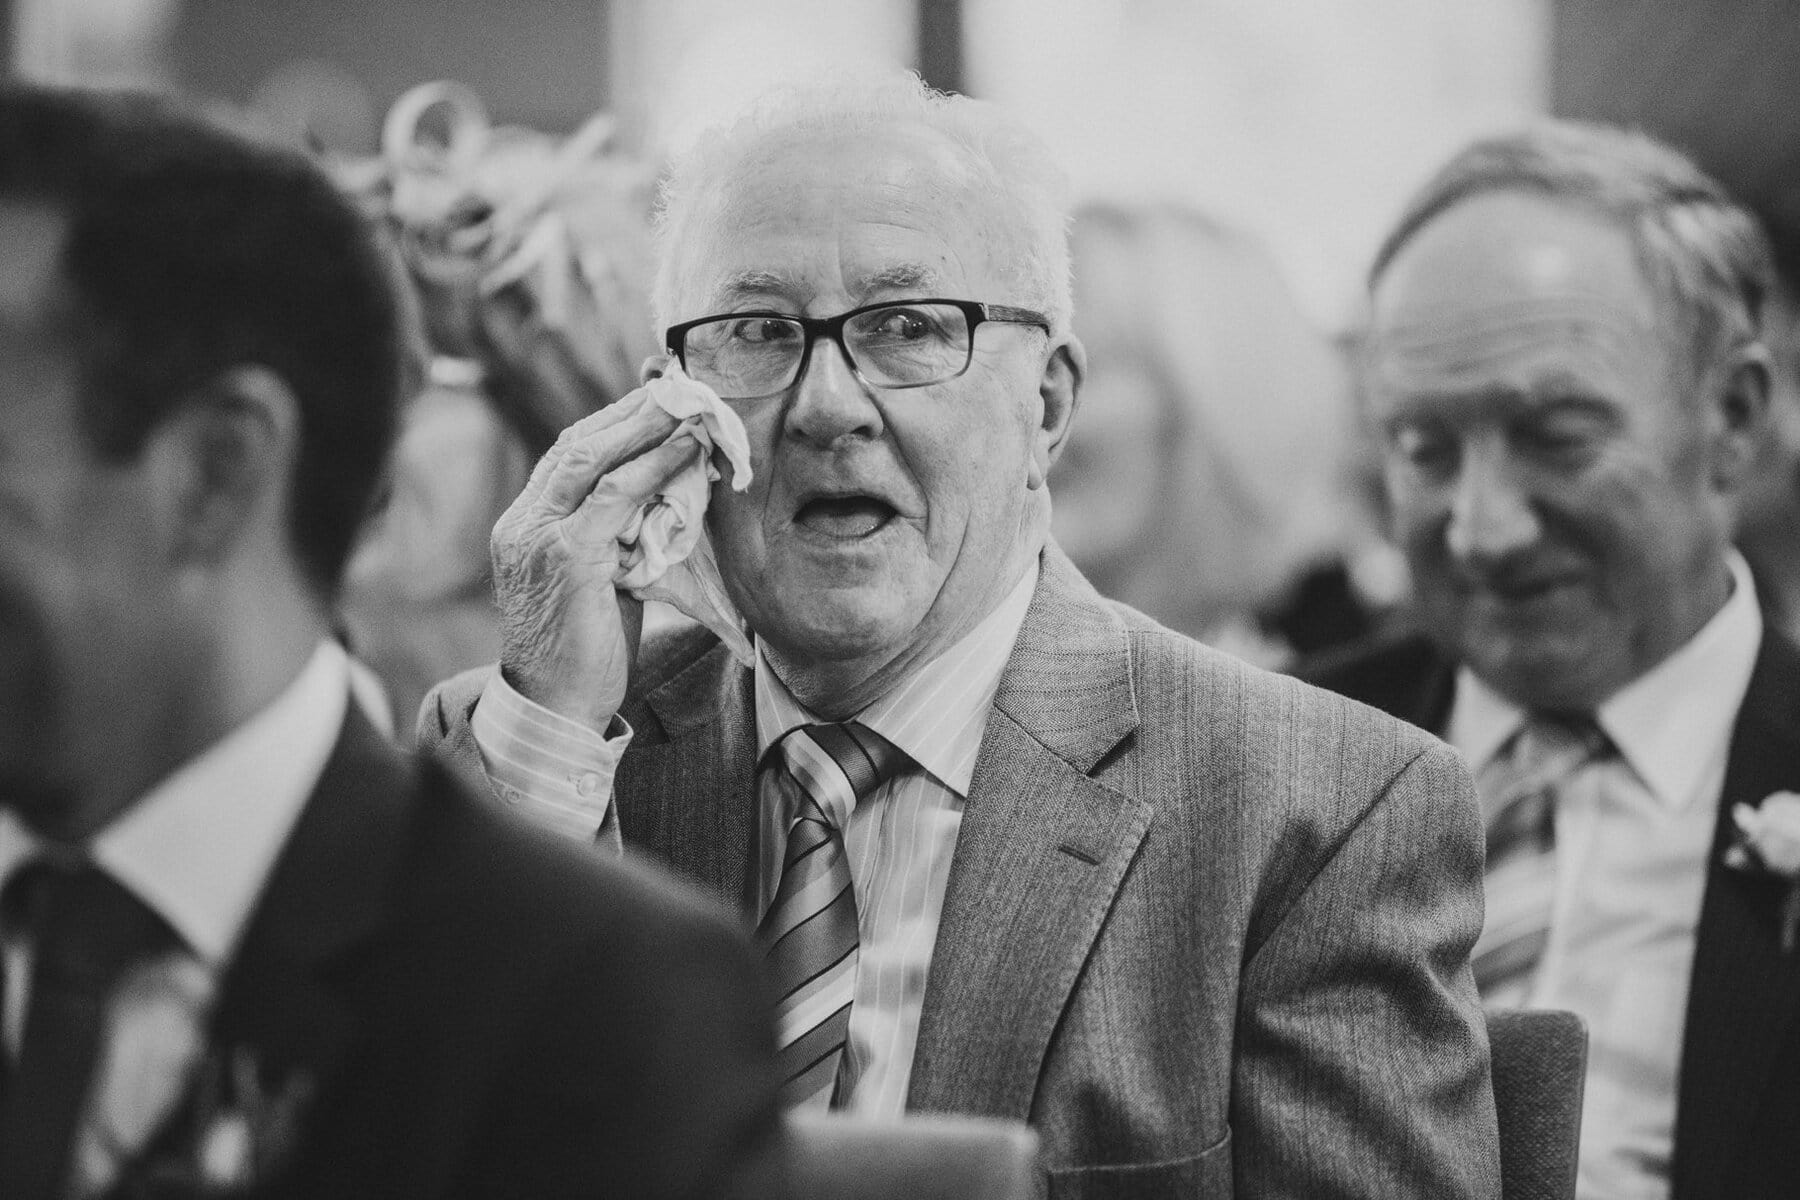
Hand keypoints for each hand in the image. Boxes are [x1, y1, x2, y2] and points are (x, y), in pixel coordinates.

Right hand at [490, 397, 701, 729]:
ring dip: (644, 424)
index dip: (612, 424)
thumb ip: (619, 538)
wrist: (556, 711)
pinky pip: (614, 494)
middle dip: (629, 411)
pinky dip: (653, 464)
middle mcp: (522, 523)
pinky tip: (686, 447)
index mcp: (524, 526)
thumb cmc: (585, 655)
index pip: (567, 457)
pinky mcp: (565, 556)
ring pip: (592, 458)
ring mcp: (537, 536)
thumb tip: (670, 499)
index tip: (655, 401)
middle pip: (576, 444)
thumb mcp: (601, 581)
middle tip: (679, 386)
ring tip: (688, 402)